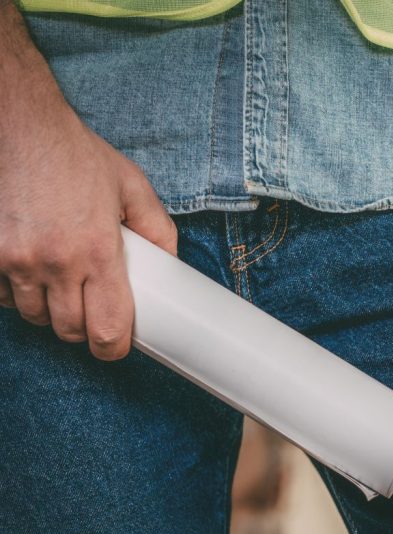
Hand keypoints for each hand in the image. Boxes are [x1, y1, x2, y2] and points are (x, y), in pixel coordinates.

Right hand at [0, 95, 176, 359]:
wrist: (17, 123)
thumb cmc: (76, 154)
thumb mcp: (132, 187)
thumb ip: (158, 229)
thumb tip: (172, 267)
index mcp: (98, 251)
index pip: (108, 329)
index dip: (112, 347)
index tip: (114, 345)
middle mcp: (55, 261)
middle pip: (69, 330)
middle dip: (81, 326)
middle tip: (87, 305)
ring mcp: (14, 259)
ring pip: (33, 315)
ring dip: (46, 308)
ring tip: (58, 279)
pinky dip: (12, 290)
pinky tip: (26, 267)